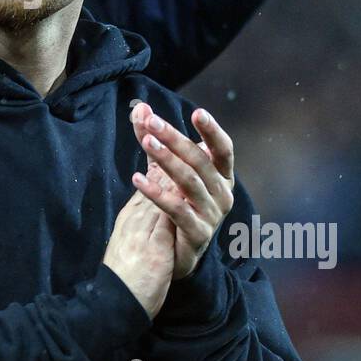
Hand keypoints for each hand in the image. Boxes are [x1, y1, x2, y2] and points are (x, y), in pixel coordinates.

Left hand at [130, 101, 234, 281]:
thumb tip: (141, 108)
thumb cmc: (177, 202)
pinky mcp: (198, 233)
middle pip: (201, 162)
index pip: (223, 149)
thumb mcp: (165, 168)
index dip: (212, 131)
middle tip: (153, 123)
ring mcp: (213, 215)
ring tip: (147, 142)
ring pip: (189, 182)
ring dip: (167, 160)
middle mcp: (223, 194)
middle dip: (176, 139)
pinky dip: (156, 193)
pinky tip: (137, 179)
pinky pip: (176, 209)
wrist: (175, 252)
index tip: (197, 113)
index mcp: (222, 176)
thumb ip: (154, 138)